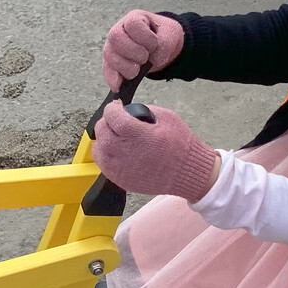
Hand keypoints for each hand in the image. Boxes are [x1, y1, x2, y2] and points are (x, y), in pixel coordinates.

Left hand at [92, 101, 219, 202]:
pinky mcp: (121, 180)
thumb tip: (127, 110)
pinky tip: (118, 151)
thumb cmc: (181, 146)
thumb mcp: (167, 117)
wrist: (188, 172)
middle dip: (106, 122)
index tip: (116, 107)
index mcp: (139, 135)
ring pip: (99, 149)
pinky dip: (106, 155)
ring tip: (116, 136)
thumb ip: (143, 109)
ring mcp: (121, 169)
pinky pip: (103, 164)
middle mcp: (126, 152)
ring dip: (104, 139)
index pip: (112, 116)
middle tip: (116, 121)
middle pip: (102, 132)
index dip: (112, 108)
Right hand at [102, 10, 184, 91]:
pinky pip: (107, 70)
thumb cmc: (162, 35)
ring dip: (125, 67)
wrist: (160, 45)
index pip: (132, 24)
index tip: (155, 45)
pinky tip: (119, 86)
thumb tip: (154, 59)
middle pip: (115, 37)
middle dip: (132, 51)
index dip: (144, 37)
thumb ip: (165, 43)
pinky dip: (113, 79)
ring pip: (109, 55)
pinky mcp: (112, 63)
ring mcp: (113, 47)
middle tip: (144, 59)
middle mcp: (120, 30)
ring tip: (137, 71)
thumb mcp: (170, 33)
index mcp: (135, 19)